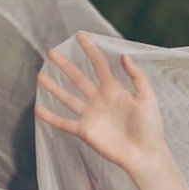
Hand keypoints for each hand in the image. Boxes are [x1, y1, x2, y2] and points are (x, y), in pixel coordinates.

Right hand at [34, 31, 168, 175]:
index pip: (99, 64)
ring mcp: (91, 115)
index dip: (90, 49)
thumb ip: (136, 76)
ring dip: (54, 87)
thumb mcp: (147, 97)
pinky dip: (51, 116)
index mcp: (115, 89)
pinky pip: (64, 122)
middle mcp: (99, 99)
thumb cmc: (150, 127)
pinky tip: (38, 109)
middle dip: (65, 65)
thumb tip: (123, 55)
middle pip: (78, 77)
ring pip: (67, 97)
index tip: (79, 35)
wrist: (145, 154)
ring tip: (40, 75)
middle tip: (51, 52)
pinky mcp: (85, 131)